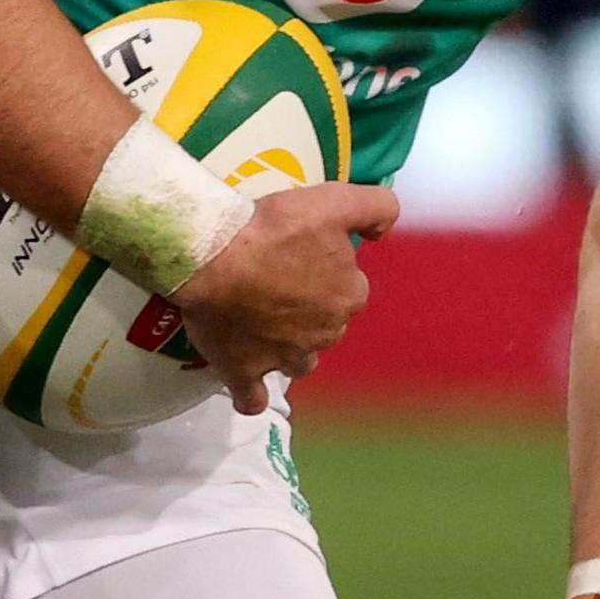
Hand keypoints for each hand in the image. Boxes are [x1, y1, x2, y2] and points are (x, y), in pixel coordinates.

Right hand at [172, 182, 396, 409]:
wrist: (214, 257)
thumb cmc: (273, 229)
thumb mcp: (334, 201)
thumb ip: (376, 207)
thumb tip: (385, 231)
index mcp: (348, 295)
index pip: (351, 287)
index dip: (329, 272)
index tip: (303, 257)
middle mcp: (325, 333)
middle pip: (326, 324)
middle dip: (311, 310)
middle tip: (278, 284)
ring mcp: (286, 358)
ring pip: (300, 361)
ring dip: (290, 349)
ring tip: (265, 326)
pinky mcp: (245, 372)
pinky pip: (253, 397)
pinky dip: (252, 394)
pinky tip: (248, 382)